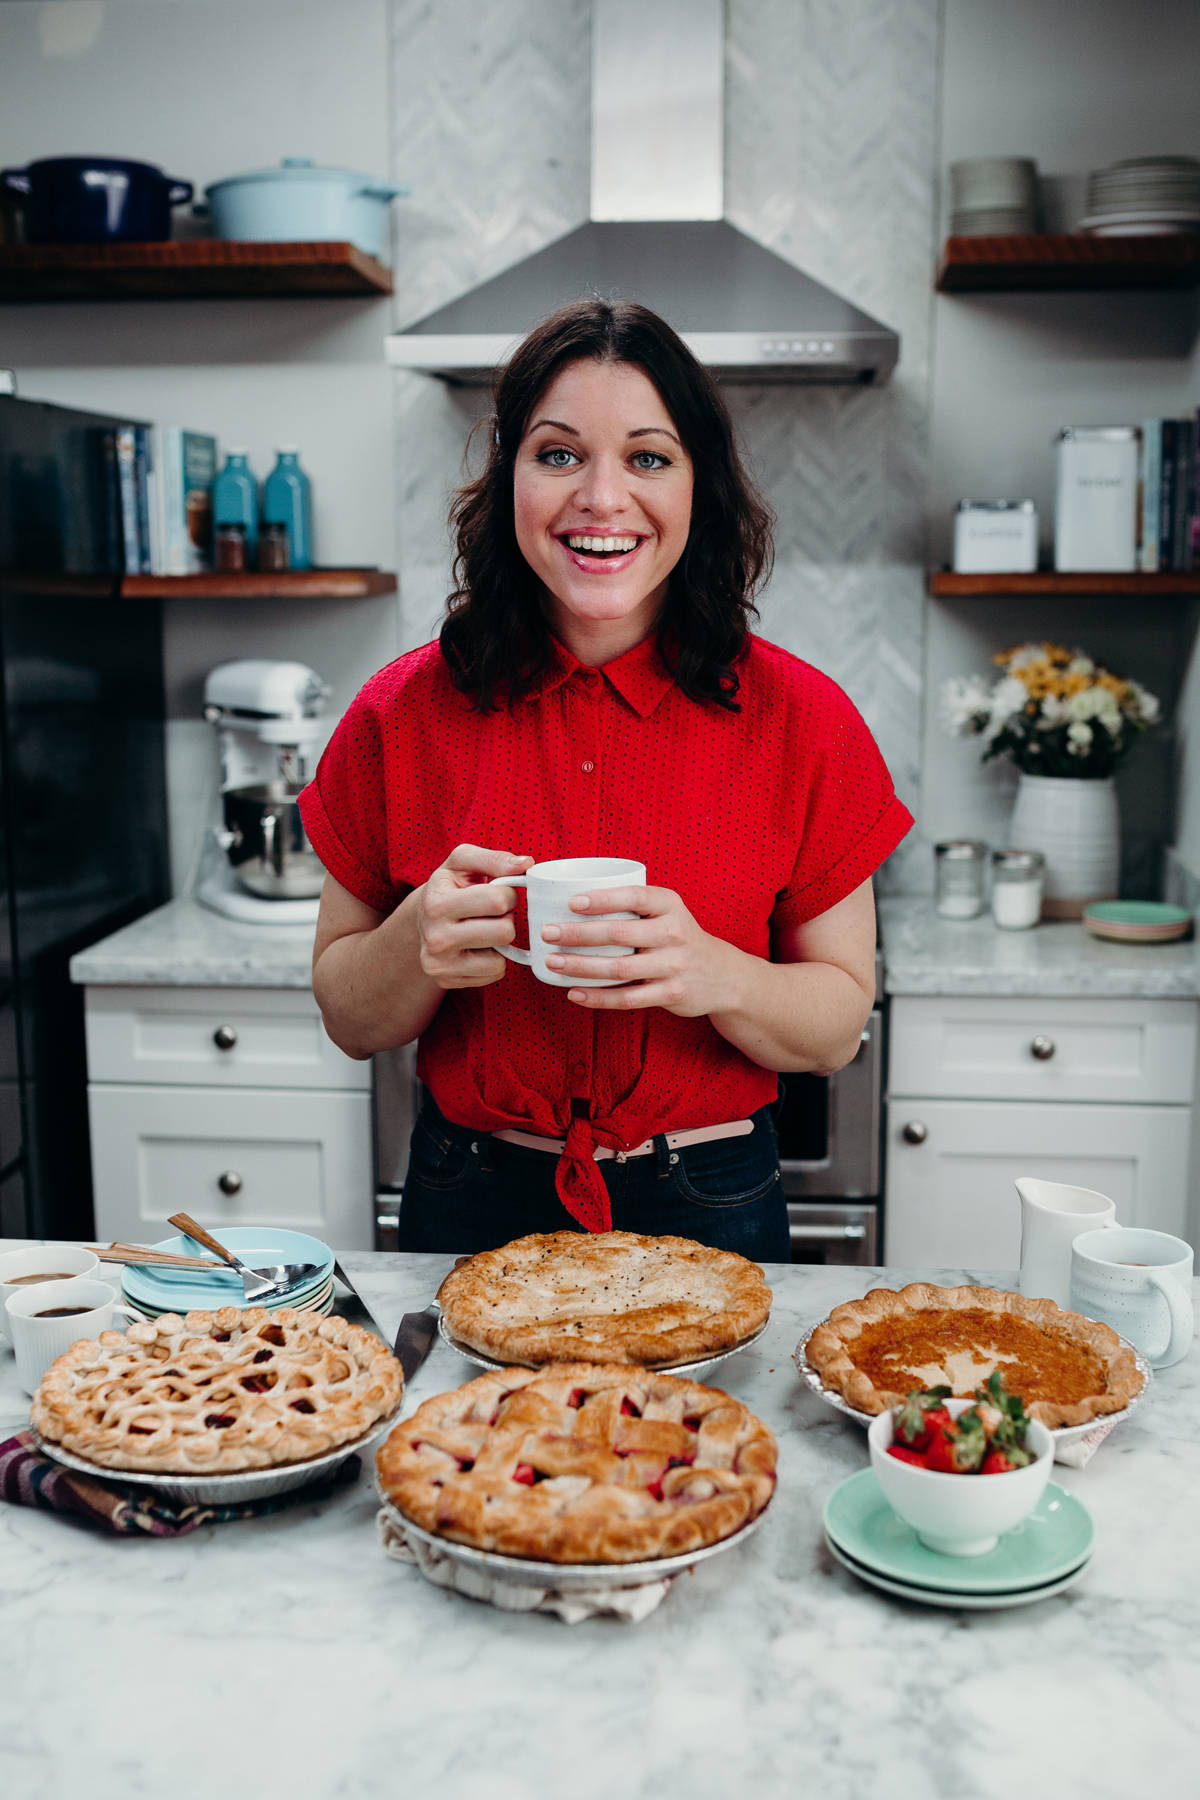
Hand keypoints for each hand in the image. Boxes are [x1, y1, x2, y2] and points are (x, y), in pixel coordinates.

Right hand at [417, 844, 531, 988]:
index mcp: (437, 903)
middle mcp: (435, 937)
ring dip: (500, 942)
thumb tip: (526, 864)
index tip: (497, 893)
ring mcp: (439, 963)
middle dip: (506, 919)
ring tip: (483, 928)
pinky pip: (494, 974)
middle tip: (491, 914)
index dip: (508, 894)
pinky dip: (493, 960)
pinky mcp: (447, 981)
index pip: (498, 901)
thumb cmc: (450, 887)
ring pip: (500, 958)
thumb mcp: (463, 862)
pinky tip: (477, 947)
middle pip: (504, 932)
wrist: (422, 919)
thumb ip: (495, 859)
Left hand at [542, 883, 741, 1014]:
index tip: (571, 902)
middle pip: (620, 934)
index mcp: (670, 905)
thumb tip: (571, 901)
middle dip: (579, 934)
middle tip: (548, 933)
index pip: (635, 897)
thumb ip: (633, 905)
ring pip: (619, 968)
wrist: (722, 976)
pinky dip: (598, 998)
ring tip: (553, 962)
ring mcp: (673, 966)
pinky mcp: (670, 994)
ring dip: (581, 966)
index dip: (603, 899)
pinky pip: (627, 998)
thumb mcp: (668, 912)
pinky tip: (574, 993)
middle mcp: (674, 933)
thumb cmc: (679, 938)